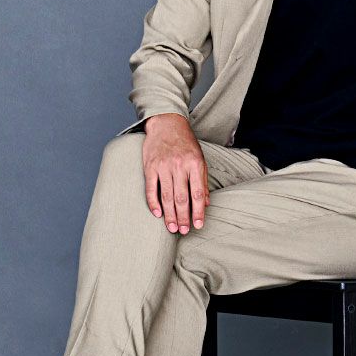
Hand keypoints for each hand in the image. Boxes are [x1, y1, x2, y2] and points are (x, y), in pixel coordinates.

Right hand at [141, 114, 209, 233]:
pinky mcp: (150, 167)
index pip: (197, 193)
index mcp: (194, 164)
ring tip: (172, 227)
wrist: (167, 124)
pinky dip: (153, 203)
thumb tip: (205, 204)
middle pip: (181, 198)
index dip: (198, 212)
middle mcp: (179, 166)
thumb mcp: (200, 159)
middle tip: (183, 231)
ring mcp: (163, 166)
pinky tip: (157, 214)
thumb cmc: (186, 144)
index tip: (198, 225)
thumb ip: (202, 181)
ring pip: (166, 196)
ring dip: (169, 214)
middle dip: (183, 217)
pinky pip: (151, 189)